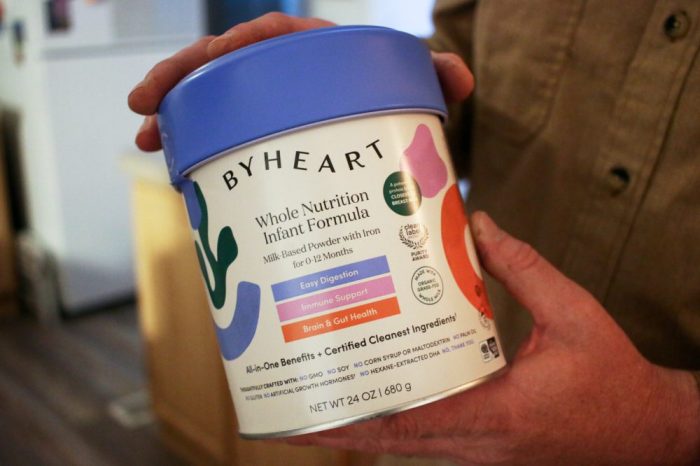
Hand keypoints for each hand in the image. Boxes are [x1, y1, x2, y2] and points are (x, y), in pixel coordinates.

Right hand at [127, 12, 472, 151]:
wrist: (391, 143)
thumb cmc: (402, 109)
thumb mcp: (416, 93)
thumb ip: (437, 79)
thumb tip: (458, 75)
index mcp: (316, 56)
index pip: (271, 37)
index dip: (237, 44)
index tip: (211, 57)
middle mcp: (287, 78)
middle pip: (224, 68)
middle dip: (179, 79)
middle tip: (144, 104)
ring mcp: (270, 110)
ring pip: (213, 103)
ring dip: (174, 116)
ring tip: (145, 138)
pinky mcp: (264, 140)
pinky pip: (222, 135)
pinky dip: (197, 150)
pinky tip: (175, 173)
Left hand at [286, 212, 699, 465]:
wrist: (649, 432)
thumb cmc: (614, 380)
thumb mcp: (574, 314)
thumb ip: (523, 268)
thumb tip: (478, 225)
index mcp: (497, 415)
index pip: (410, 422)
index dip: (354, 419)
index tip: (306, 412)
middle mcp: (478, 443)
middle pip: (392, 440)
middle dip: (338, 427)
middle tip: (292, 402)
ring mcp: (478, 452)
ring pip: (405, 443)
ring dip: (362, 424)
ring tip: (321, 396)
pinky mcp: (484, 447)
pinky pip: (426, 439)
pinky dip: (394, 422)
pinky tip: (377, 397)